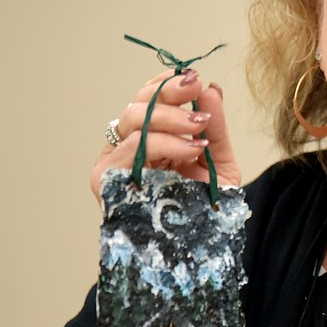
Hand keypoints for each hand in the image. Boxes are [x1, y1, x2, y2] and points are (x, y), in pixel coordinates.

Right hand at [91, 70, 240, 202]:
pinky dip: (162, 143)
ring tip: (199, 128)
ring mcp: (117, 164)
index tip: (193, 77)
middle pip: (138, 104)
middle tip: (196, 88)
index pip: (148, 98)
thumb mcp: (218, 161)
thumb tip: (212, 88)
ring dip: (169, 117)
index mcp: (152, 138)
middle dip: (169, 92)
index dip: (166, 83)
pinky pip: (130, 149)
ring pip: (132, 120)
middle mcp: (130, 147)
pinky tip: (190, 148)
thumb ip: (216, 126)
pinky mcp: (108, 183)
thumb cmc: (205, 208)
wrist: (202, 248)